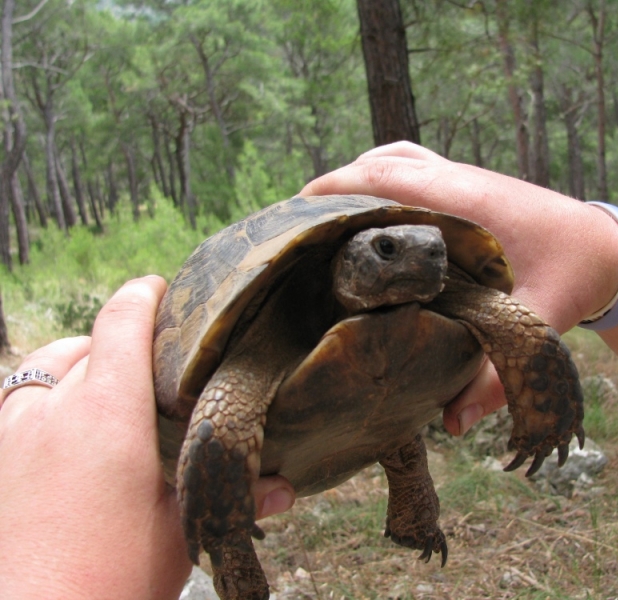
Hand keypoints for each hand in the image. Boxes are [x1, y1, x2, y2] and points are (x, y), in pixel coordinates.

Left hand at [0, 276, 294, 599]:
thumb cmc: (106, 579)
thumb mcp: (178, 533)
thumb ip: (230, 496)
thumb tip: (285, 488)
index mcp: (108, 411)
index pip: (122, 318)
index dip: (144, 293)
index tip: (160, 288)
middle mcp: (54, 408)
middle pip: (85, 340)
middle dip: (117, 339)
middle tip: (147, 361)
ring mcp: (12, 432)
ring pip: (42, 366)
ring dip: (74, 363)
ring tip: (98, 384)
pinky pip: (13, 402)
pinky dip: (40, 397)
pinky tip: (59, 426)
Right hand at [301, 142, 617, 434]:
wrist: (607, 249)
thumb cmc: (574, 278)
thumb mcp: (538, 325)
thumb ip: (496, 376)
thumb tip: (451, 422)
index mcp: (468, 203)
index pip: (388, 178)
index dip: (337, 190)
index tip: (295, 213)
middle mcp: (461, 180)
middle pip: (383, 162)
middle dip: (335, 185)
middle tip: (296, 224)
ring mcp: (465, 177)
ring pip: (398, 158)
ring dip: (357, 176)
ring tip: (322, 215)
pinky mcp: (469, 185)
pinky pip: (414, 166)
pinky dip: (382, 176)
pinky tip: (370, 210)